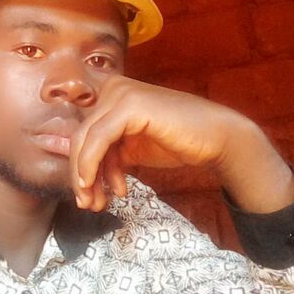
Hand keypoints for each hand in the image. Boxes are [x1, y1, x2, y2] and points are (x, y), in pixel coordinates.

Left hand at [69, 77, 293, 212]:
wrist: (216, 138)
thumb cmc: (176, 143)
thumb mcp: (131, 150)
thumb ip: (104, 155)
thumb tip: (77, 176)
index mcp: (111, 96)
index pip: (83, 134)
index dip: (80, 167)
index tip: (87, 196)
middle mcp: (112, 89)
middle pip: (80, 138)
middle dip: (82, 175)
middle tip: (88, 204)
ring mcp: (120, 93)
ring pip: (86, 140)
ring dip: (89, 176)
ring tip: (100, 202)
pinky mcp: (130, 105)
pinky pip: (99, 139)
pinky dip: (94, 165)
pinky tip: (112, 188)